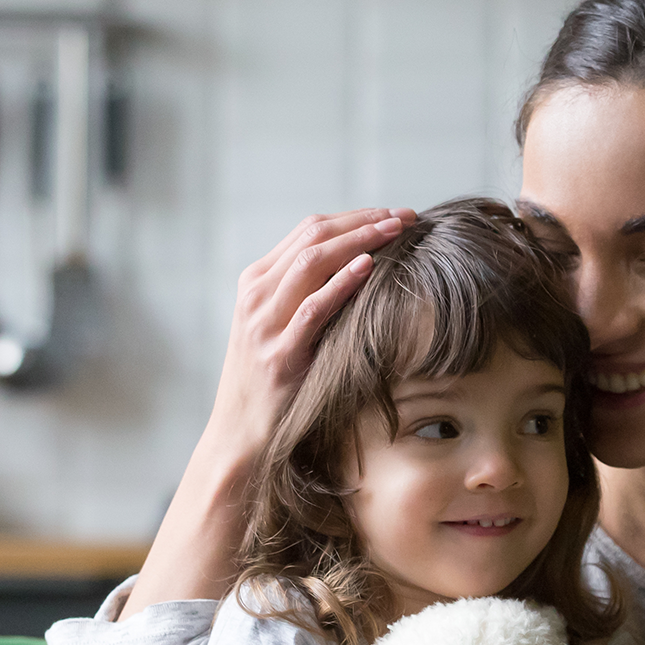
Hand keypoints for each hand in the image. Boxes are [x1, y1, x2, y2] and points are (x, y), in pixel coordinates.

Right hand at [213, 208, 416, 450]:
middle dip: (365, 221)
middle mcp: (256, 294)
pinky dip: (341, 283)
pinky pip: (313, 309)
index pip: (309, 228)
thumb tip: (361, 263)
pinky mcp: (279, 354)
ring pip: (312, 263)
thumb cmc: (270, 378)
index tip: (395, 214)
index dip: (356, 216)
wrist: (238, 430)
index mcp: (256, 281)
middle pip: (314, 236)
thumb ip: (307, 293)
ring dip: (360, 241)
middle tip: (406, 216)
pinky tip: (369, 267)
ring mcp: (264, 323)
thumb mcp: (280, 325)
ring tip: (396, 231)